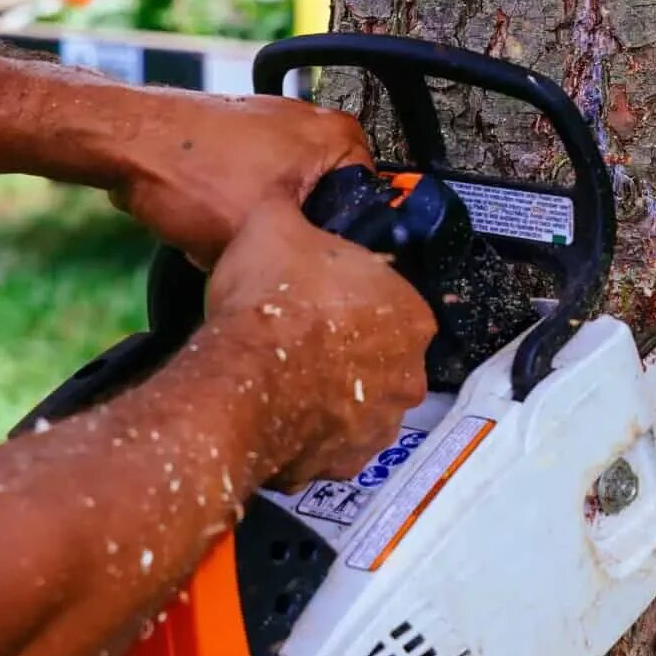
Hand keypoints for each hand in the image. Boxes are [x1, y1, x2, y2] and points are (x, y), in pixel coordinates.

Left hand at [113, 93, 372, 266]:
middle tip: (257, 246)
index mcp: (338, 137)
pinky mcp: (239, 131)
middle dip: (287, 233)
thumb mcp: (261, 235)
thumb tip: (311, 281)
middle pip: (323, 204)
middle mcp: (313, 122)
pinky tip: (206, 215)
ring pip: (284, 198)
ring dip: (257, 222)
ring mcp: (273, 122)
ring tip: (223, 230)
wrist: (121, 139)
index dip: (333, 243)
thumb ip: (300, 259)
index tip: (303, 257)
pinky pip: (253, 183)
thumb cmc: (185, 171)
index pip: (369, 207)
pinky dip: (233, 204)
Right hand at [205, 202, 434, 486]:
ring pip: (361, 402)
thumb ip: (291, 210)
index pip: (394, 302)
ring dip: (333, 393)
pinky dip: (312, 433)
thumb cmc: (273, 301)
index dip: (354, 298)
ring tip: (286, 378)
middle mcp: (410, 374)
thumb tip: (282, 192)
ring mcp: (382, 423)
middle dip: (348, 348)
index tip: (321, 297)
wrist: (242, 381)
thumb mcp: (277, 226)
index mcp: (413, 315)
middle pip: (383, 354)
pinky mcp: (347, 462)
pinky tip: (280, 414)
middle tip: (302, 336)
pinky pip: (332, 443)